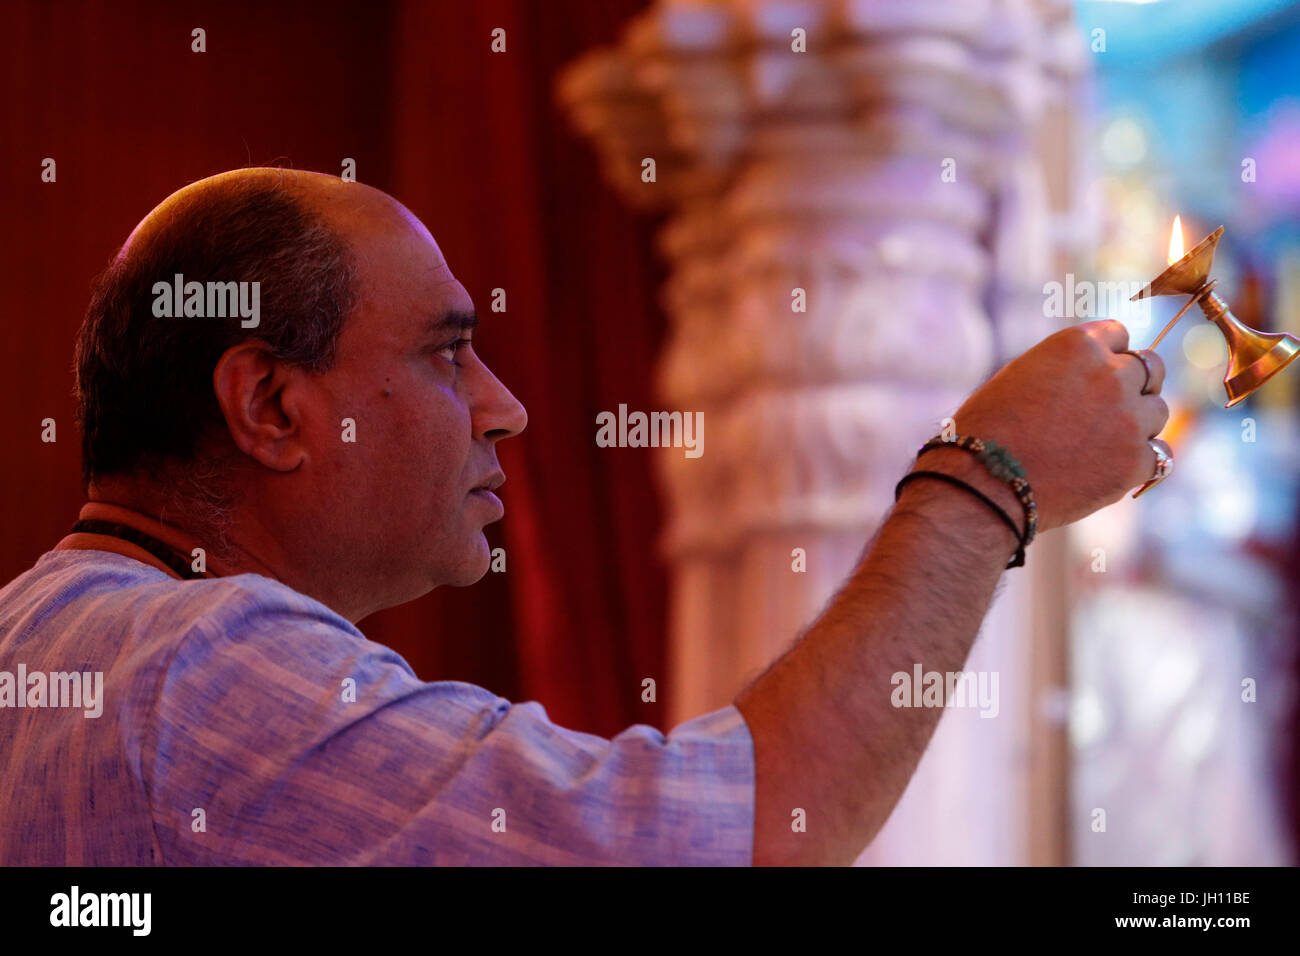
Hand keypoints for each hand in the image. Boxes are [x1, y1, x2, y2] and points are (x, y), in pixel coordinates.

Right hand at [942, 319, 1169, 531]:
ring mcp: (1128, 419)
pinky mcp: (1135, 462)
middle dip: (1134, 384)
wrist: (983, 486)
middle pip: (1151, 368)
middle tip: (1109, 409)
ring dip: (1137, 424)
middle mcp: (1111, 375)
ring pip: (1157, 412)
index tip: (1097, 375)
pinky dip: (1140, 462)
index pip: (1119, 334)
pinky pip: (1160, 456)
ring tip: (1101, 444)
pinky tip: (1113, 468)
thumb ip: (1065, 368)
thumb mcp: (1020, 376)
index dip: (1109, 355)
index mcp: (1078, 345)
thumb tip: (1095, 372)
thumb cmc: (987, 431)